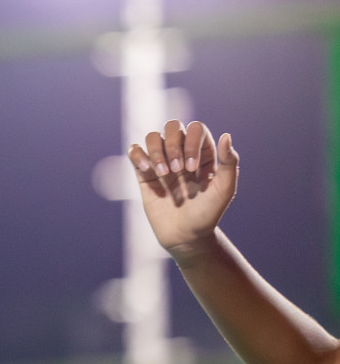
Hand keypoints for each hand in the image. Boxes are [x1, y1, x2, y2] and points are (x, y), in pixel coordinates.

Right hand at [128, 120, 238, 260]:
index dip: (191, 142)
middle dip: (173, 145)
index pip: (196, 129)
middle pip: (173, 126)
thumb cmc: (208, 215)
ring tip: (162, 174)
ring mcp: (162, 161)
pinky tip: (147, 170)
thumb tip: (226, 135)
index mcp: (204, 153)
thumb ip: (229, 163)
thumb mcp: (224, 190)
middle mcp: (182, 153)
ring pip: (152, 136)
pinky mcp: (144, 172)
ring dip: (156, 151)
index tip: (191, 169)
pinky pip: (134, 150)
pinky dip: (138, 155)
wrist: (185, 236)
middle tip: (177, 171)